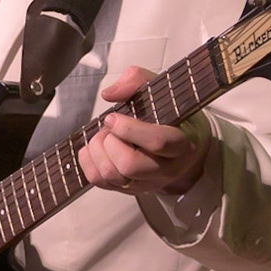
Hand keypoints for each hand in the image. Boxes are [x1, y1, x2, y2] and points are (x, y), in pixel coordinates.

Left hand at [78, 66, 211, 195]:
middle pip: (130, 165)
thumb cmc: (168, 116)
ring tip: (103, 136)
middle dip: (110, 142)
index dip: (129, 129)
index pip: (158, 143)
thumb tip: (109, 94)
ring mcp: (147, 183)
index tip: (113, 117)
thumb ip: (137, 81)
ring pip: (113, 176)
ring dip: (97, 151)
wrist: (181, 144)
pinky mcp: (130, 189)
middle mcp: (166, 169)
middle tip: (108, 127)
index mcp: (181, 144)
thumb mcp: (160, 90)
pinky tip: (94, 148)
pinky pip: (101, 183)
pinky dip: (89, 163)